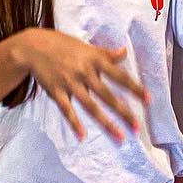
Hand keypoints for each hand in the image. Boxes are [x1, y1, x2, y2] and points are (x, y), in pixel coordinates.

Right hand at [12, 28, 150, 142]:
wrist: (33, 47)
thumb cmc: (62, 44)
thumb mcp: (86, 46)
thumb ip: (105, 53)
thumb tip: (124, 52)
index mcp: (94, 59)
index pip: (119, 76)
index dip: (135, 88)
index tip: (149, 100)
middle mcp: (84, 72)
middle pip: (108, 95)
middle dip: (124, 112)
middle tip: (137, 128)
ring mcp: (70, 83)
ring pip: (91, 106)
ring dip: (107, 123)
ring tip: (120, 138)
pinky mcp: (57, 92)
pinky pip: (68, 110)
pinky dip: (75, 123)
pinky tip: (83, 136)